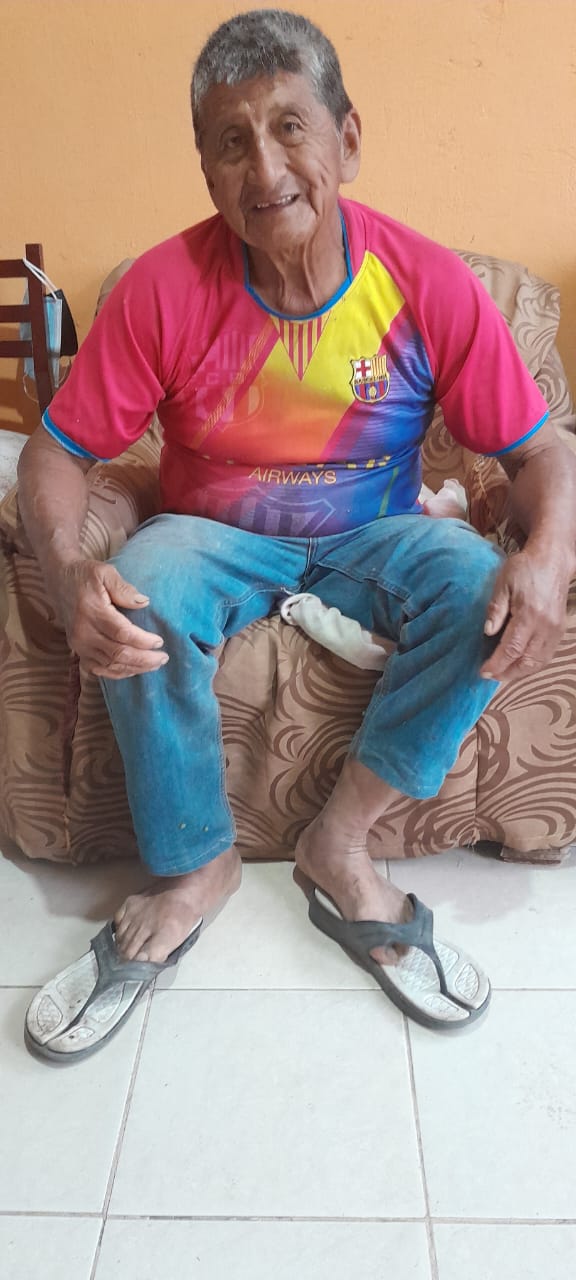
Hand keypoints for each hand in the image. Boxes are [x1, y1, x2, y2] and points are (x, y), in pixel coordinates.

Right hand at [53, 559, 167, 678]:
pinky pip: (100, 670)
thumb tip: (144, 603)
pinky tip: (135, 669)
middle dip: (144, 659)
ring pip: (110, 665)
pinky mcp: (78, 651)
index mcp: (91, 612)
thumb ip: (124, 588)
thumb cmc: (85, 576)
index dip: (142, 641)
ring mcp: (79, 645)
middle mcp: (83, 633)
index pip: (122, 633)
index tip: (159, 642)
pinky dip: (119, 672)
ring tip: (155, 664)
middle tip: (163, 657)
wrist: (60, 581)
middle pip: (118, 653)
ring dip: (135, 668)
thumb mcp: (105, 573)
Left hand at [481, 549, 568, 682]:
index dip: (497, 664)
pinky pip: (547, 656)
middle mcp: (545, 626)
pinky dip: (532, 665)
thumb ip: (495, 609)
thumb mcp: (503, 583)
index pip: (512, 648)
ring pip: (538, 662)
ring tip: (502, 674)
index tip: (483, 672)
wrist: (552, 561)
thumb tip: (487, 632)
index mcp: (529, 614)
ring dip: (520, 672)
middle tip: (490, 676)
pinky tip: (519, 665)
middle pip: (526, 661)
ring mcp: (555, 630)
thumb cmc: (524, 569)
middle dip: (507, 673)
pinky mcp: (560, 630)